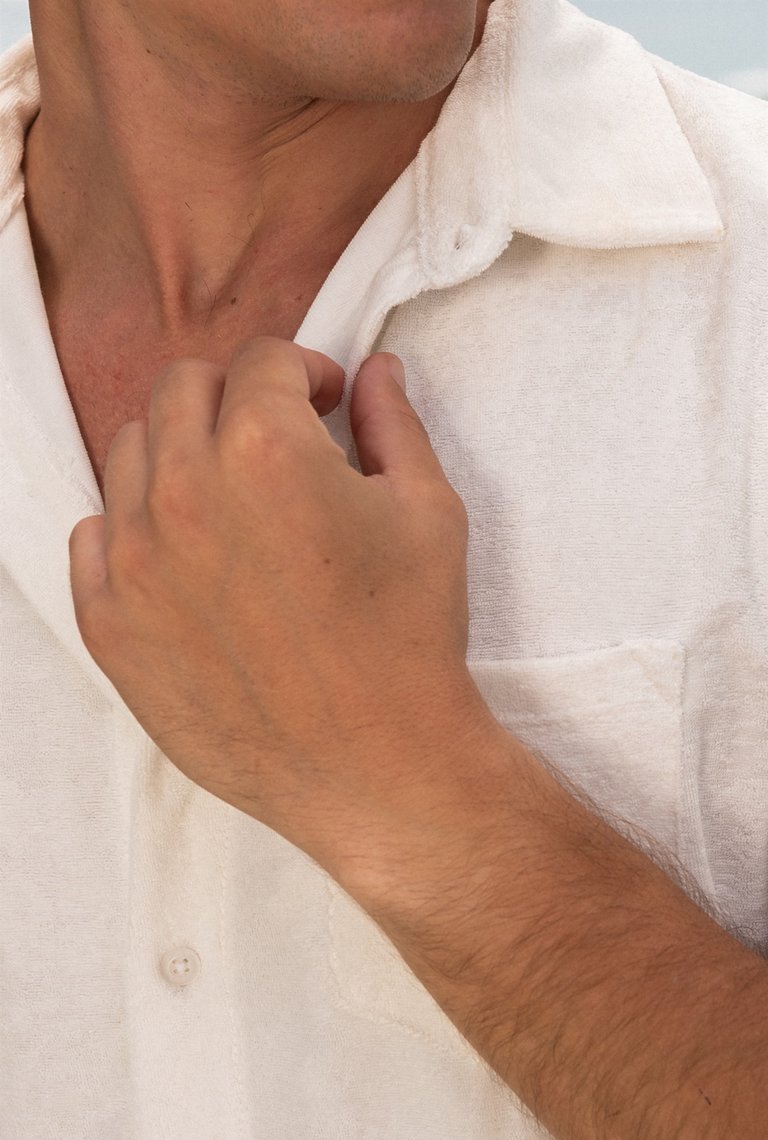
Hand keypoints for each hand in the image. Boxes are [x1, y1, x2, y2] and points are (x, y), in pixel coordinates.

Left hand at [69, 338, 494, 870]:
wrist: (375, 764)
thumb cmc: (411, 637)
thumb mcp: (428, 511)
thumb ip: (394, 424)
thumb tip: (378, 371)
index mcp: (266, 448)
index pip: (261, 360)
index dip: (303, 370)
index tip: (322, 400)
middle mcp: (185, 491)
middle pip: (182, 389)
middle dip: (235, 396)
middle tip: (276, 437)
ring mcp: (134, 559)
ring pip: (129, 453)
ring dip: (181, 453)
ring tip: (231, 498)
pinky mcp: (109, 621)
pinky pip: (93, 536)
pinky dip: (135, 526)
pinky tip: (187, 556)